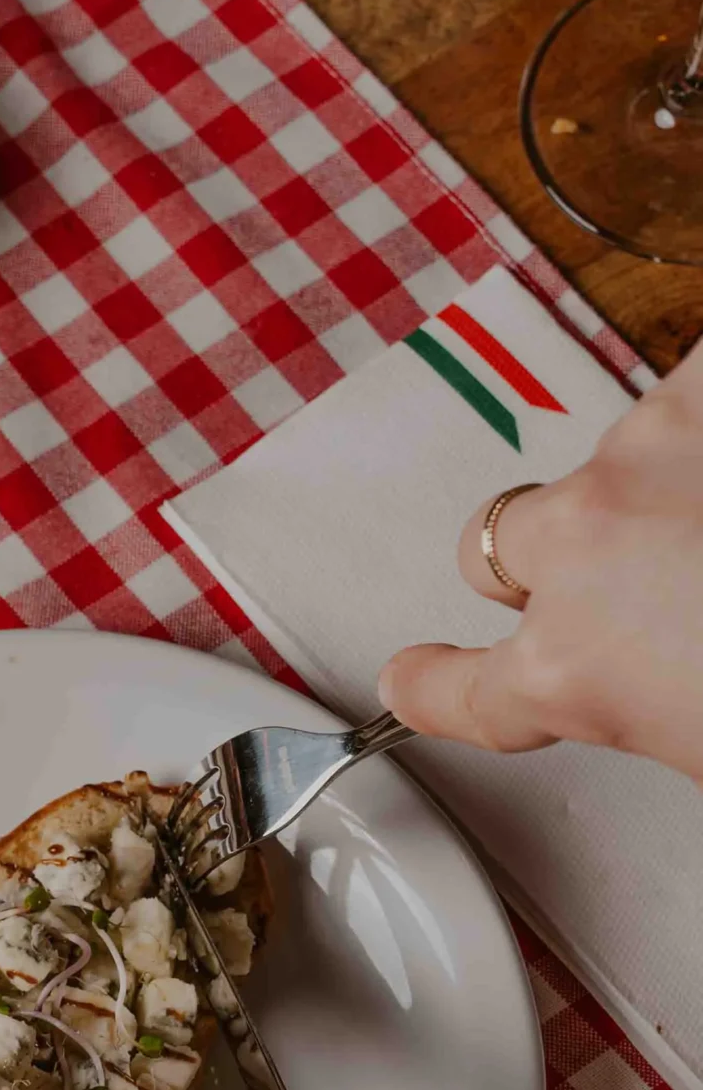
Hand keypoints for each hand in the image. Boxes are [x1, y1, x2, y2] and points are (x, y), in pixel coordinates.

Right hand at [379, 335, 702, 785]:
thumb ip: (667, 703)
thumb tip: (681, 687)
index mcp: (578, 669)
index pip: (462, 691)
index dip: (432, 685)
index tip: (415, 677)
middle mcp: (583, 552)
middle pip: (502, 545)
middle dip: (556, 562)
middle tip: (648, 582)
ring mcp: (642, 455)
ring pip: (604, 461)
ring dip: (661, 485)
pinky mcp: (701, 386)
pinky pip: (685, 390)